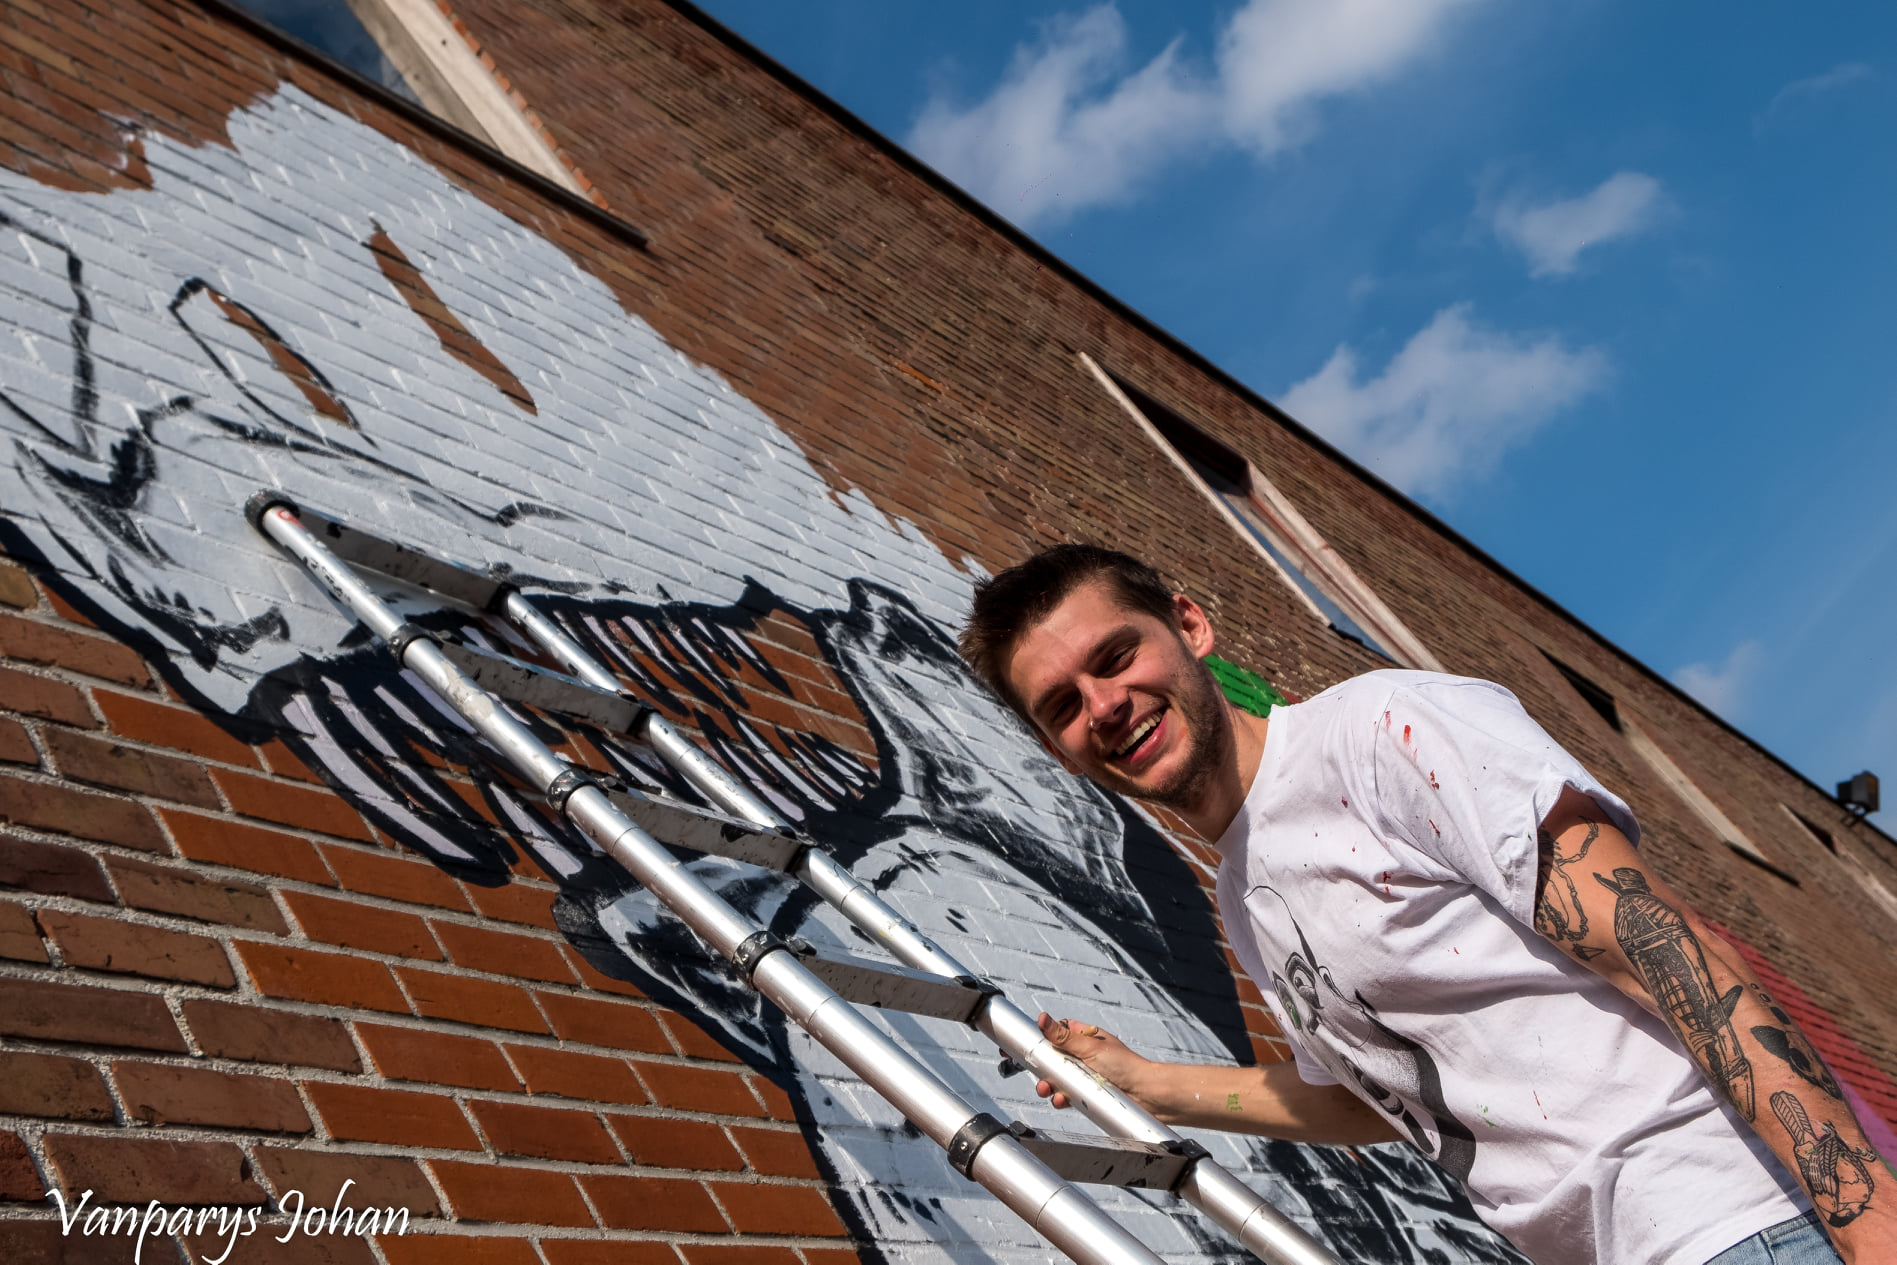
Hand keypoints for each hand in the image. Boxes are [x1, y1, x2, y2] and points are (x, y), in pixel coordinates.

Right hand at [1034, 1012, 1150, 1109]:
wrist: (1147, 1095)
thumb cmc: (1126, 1066)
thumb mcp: (1090, 1048)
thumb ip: (1063, 1037)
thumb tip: (1043, 1018)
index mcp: (1087, 1039)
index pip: (1060, 1033)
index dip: (1045, 1038)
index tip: (1031, 1044)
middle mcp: (1086, 1057)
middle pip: (1055, 1059)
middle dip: (1044, 1068)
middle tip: (1038, 1074)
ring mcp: (1087, 1077)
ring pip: (1060, 1080)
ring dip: (1050, 1085)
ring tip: (1048, 1089)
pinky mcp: (1089, 1095)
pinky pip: (1069, 1096)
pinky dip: (1062, 1098)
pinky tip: (1062, 1100)